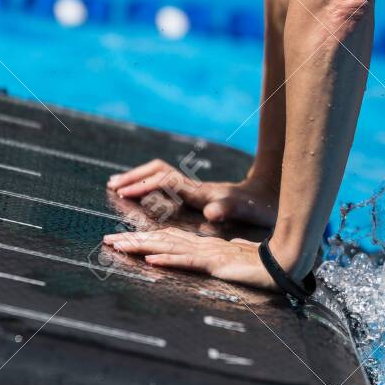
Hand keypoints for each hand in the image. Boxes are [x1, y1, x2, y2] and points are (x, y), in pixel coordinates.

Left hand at [103, 229, 275, 290]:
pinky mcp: (217, 265)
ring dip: (141, 247)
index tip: (124, 240)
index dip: (146, 240)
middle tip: (106, 240)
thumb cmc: (265, 266)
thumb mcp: (239, 263)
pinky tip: (151, 261)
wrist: (287, 264)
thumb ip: (226, 260)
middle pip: (162, 241)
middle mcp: (204, 247)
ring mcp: (209, 255)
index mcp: (207, 248)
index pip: (170, 241)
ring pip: (169, 248)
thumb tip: (220, 259)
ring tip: (118, 246)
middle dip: (133, 240)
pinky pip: (188, 262)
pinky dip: (168, 261)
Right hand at [107, 160, 277, 226]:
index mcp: (200, 192)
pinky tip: (142, 192)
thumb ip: (229, 209)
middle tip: (112, 186)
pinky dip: (149, 184)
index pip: (165, 181)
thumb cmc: (260, 207)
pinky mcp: (197, 193)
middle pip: (158, 172)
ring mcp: (195, 188)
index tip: (124, 192)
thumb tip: (210, 212)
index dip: (144, 185)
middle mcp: (194, 187)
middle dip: (134, 177)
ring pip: (160, 175)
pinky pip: (165, 184)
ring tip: (117, 185)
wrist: (272, 196)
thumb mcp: (247, 210)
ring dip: (138, 178)